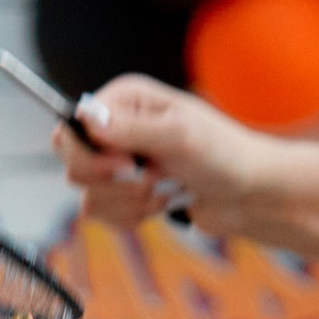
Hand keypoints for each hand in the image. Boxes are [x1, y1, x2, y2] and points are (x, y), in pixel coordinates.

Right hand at [54, 77, 273, 234]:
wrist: (248, 194)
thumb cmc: (224, 155)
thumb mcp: (180, 136)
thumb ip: (132, 129)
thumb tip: (88, 120)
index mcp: (125, 100)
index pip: (71, 129)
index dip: (90, 155)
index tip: (125, 165)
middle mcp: (117, 128)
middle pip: (74, 166)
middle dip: (114, 183)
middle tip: (153, 178)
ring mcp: (120, 162)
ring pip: (90, 197)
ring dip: (130, 203)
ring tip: (166, 189)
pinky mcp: (125, 194)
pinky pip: (105, 216)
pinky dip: (133, 218)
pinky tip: (162, 203)